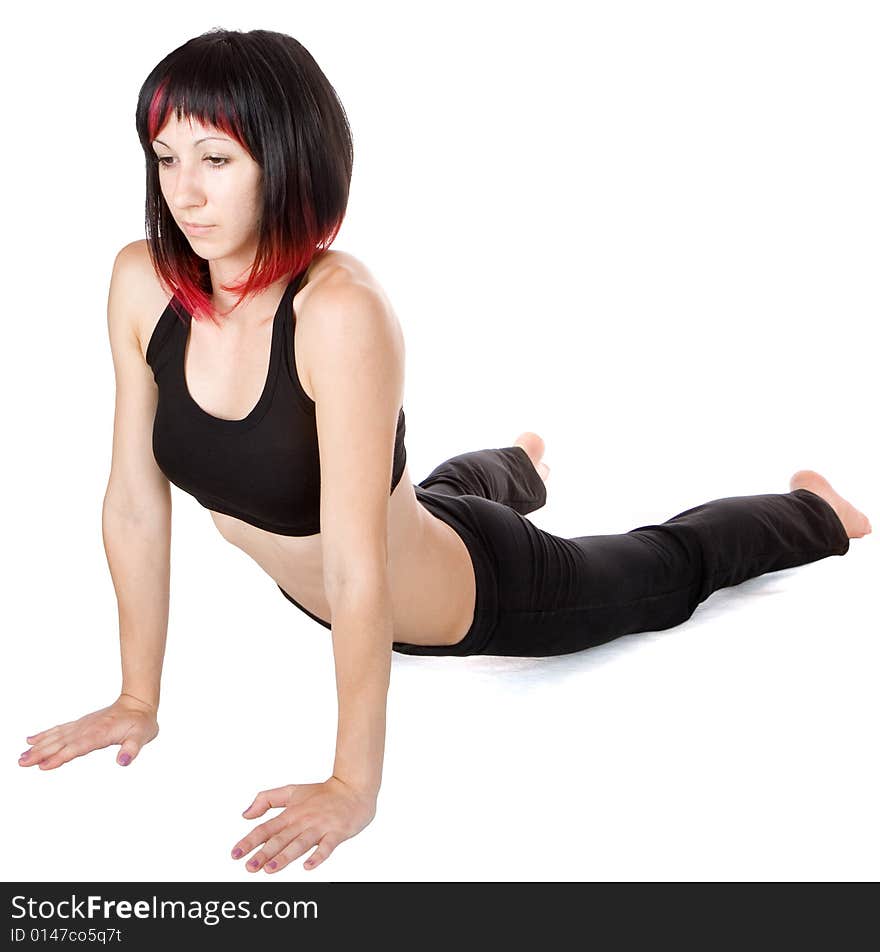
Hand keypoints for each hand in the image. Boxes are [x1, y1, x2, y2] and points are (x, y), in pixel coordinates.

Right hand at [18, 693, 158, 769]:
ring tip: (22, 756)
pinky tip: (32, 739)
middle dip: (41, 753)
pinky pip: (60, 729)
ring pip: (57, 737)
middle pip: (61, 743)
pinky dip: (45, 734)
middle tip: (22, 763)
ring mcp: (82, 726)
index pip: (77, 747)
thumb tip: (124, 761)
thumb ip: (132, 749)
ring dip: (39, 746)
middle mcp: (87, 729)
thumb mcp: (142, 736)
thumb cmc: (141, 722)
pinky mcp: (81, 724)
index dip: (60, 757)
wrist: (138, 702)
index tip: (43, 765)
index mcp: (100, 734)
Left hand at [231, 776, 376, 873]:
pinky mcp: (337, 832)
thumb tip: (245, 814)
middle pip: (281, 838)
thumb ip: (267, 800)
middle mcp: (303, 821)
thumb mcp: (292, 790)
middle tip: (249, 867)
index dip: (250, 841)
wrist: (354, 786)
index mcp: (291, 813)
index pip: (266, 828)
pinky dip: (318, 856)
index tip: (235, 854)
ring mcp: (320, 827)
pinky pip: (327, 846)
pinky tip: (308, 866)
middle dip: (264, 853)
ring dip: (285, 856)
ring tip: (270, 869)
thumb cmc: (323, 793)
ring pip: (300, 843)